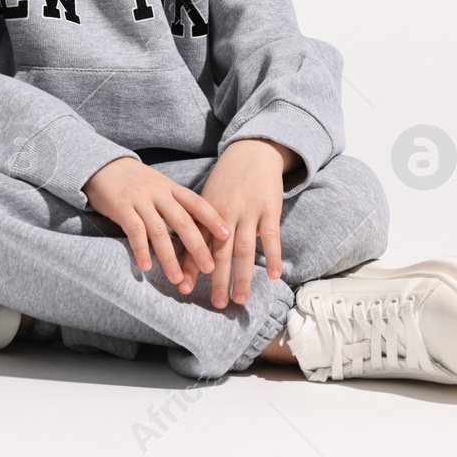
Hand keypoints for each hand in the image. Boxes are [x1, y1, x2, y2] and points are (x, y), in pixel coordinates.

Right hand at [82, 157, 230, 287]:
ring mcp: (139, 199)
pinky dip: (141, 250)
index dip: (213, 219)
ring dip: (169, 258)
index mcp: (170, 187)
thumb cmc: (133, 181)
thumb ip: (174, 202)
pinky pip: (134, 231)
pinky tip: (146, 267)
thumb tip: (199, 227)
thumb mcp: (158, 185)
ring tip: (177, 279)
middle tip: (209, 268)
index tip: (227, 236)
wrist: (101, 165)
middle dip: (197, 246)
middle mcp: (158, 192)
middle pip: (182, 221)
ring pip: (159, 231)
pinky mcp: (120, 206)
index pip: (196, 203)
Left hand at [177, 138, 290, 307]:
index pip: (195, 245)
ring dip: (243, 276)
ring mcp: (248, 212)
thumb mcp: (208, 199)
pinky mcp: (269, 209)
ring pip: (244, 250)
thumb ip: (201, 226)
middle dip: (216, 280)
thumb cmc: (226, 181)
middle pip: (219, 252)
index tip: (183, 288)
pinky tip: (274, 276)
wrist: (251, 152)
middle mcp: (224, 215)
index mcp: (205, 213)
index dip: (189, 267)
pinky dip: (273, 257)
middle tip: (216, 304)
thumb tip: (191, 254)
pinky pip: (272, 237)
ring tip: (241, 299)